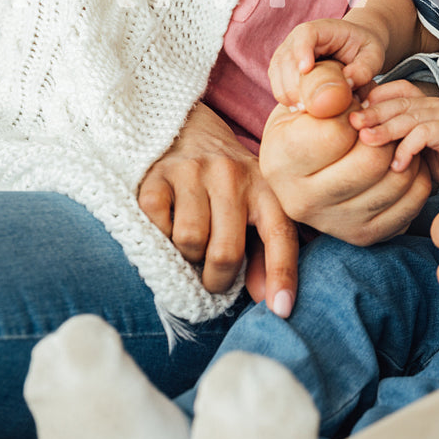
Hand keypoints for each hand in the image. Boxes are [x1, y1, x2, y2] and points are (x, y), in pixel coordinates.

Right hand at [137, 101, 298, 316]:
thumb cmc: (228, 181)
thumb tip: (267, 298)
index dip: (283, 276)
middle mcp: (233, 177)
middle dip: (218, 280)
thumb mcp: (256, 206)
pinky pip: (156, 223)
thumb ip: (263, 251)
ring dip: (187, 257)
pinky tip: (167, 226)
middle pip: (226, 252)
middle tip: (212, 280)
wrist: (188, 128)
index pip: (281, 236)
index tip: (281, 310)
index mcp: (266, 189)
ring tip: (191, 247)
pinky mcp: (157, 175)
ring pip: (189, 241)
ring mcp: (194, 173)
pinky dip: (158, 236)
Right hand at [260, 60, 433, 244]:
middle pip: (372, 161)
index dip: (354, 110)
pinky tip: (397, 160)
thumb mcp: (306, 88)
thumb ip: (321, 81)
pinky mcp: (365, 235)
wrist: (306, 156)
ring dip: (403, 150)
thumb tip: (339, 96)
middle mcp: (301, 202)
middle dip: (384, 132)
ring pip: (398, 180)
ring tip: (387, 139)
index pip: (338, 132)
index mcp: (279, 162)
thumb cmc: (309, 116)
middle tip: (375, 123)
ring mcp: (334, 224)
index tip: (349, 107)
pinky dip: (416, 173)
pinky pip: (414, 199)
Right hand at [268, 18, 387, 110]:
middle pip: (286, 57)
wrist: (354, 48)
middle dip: (294, 81)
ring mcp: (287, 54)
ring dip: (286, 92)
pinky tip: (298, 110)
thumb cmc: (364, 49)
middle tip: (306, 104)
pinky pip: (277, 82)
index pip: (305, 35)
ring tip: (302, 110)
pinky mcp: (283, 70)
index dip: (302, 51)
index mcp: (322, 29)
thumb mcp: (373, 55)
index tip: (306, 69)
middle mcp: (298, 39)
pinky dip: (285, 97)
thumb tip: (348, 83)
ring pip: (277, 71)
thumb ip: (364, 68)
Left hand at [352, 80, 438, 193]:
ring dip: (385, 129)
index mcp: (426, 104)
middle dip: (372, 112)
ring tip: (367, 141)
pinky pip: (424, 134)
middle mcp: (436, 105)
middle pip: (398, 102)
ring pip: (408, 116)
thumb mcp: (414, 149)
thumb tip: (360, 135)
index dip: (374, 97)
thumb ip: (395, 138)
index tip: (352, 113)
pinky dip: (407, 148)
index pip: (397, 89)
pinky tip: (398, 165)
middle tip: (352, 124)